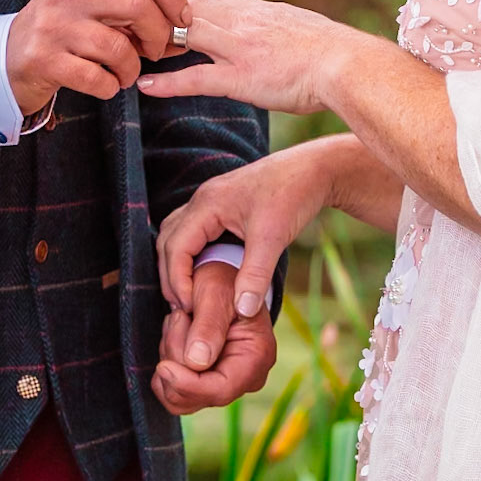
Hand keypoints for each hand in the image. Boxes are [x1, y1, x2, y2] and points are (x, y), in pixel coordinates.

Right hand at [7, 0, 188, 114]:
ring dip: (132, 68)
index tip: (182, 20)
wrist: (5, 61)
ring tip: (124, 75)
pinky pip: (97, 78)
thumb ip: (130, 14)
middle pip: (136, 3)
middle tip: (155, 51)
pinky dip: (111, 87)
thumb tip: (182, 32)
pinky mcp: (44, 61)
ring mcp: (53, 28)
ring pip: (118, 47)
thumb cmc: (60, 35)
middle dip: (158, 32)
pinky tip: (105, 85)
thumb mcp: (89, 10)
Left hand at [136, 0, 354, 116]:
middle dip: (156, 14)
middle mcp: (245, 23)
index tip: (157, 6)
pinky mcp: (243, 78)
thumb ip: (280, 27)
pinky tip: (144, 86)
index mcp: (259, 11)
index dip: (180, 1)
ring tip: (126, 49)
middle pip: (188, 8)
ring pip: (186, 35)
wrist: (352, 65)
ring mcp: (241, 50)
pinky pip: (196, 78)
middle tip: (128, 23)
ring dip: (154, 42)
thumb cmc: (336, 55)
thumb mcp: (301, 29)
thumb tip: (276, 30)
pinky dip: (167, 82)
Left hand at [152, 261, 277, 415]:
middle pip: (196, 396)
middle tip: (179, 316)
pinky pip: (173, 391)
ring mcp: (226, 382)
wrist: (224, 281)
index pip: (220, 390)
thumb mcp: (215, 292)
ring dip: (169, 355)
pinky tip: (176, 334)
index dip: (187, 384)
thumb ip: (208, 326)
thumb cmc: (223, 281)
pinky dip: (166, 362)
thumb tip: (196, 362)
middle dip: (175, 358)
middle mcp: (246, 377)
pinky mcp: (207, 382)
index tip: (162, 366)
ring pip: (179, 396)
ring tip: (180, 320)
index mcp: (257, 357)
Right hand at [156, 144, 338, 316]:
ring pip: (176, 234)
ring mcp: (209, 200)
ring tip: (188, 293)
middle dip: (170, 275)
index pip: (175, 247)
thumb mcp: (273, 238)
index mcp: (207, 204)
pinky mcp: (221, 205)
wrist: (313, 169)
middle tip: (184, 307)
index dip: (177, 280)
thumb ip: (256, 276)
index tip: (190, 307)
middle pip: (167, 241)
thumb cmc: (293, 195)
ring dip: (176, 264)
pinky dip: (190, 253)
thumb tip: (241, 311)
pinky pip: (192, 231)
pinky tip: (202, 272)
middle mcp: (202, 200)